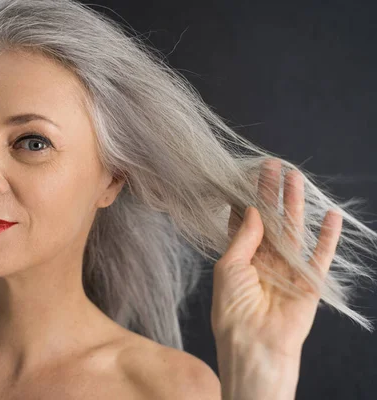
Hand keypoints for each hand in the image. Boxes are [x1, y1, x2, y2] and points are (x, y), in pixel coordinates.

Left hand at [211, 158, 342, 359]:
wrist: (254, 344)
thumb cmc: (232, 308)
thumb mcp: (228, 267)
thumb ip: (243, 237)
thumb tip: (251, 208)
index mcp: (241, 258)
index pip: (245, 222)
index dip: (246, 199)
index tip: (245, 176)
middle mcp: (264, 260)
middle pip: (270, 220)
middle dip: (271, 193)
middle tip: (273, 166)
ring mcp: (287, 269)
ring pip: (293, 229)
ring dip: (296, 204)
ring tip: (296, 178)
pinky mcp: (308, 282)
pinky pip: (320, 255)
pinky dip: (327, 237)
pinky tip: (330, 215)